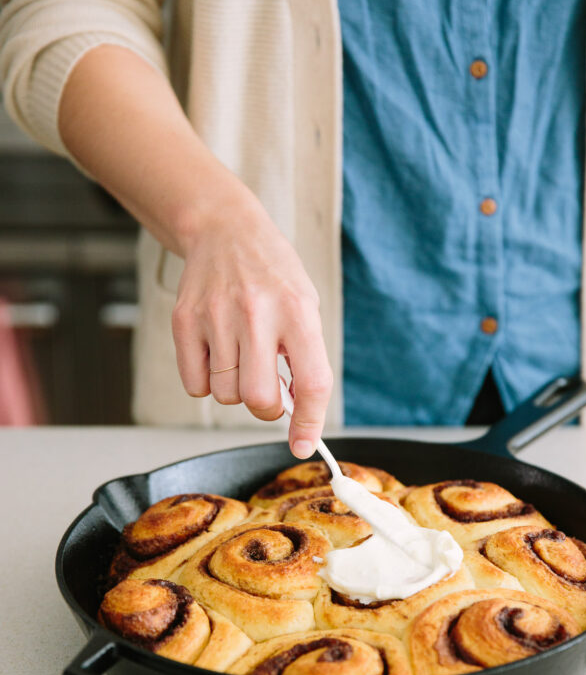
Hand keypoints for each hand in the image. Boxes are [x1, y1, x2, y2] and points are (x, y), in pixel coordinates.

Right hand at [171, 182, 332, 457]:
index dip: (310, 422)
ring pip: (225, 396)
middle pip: (259, 399)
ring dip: (236, 390)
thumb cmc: (272, 274)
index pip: (311, 383)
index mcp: (297, 311)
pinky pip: (195, 384)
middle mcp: (257, 314)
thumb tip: (296, 413)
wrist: (225, 230)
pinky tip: (217, 353)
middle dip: (267, 408)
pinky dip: (207, 382)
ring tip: (242, 358)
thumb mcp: (305, 306)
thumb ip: (306, 357)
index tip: (303, 444)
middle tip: (269, 390)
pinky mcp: (184, 321)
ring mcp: (216, 317)